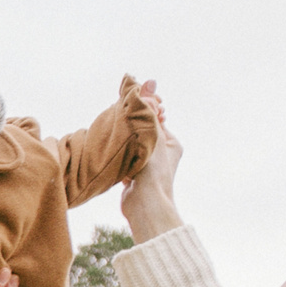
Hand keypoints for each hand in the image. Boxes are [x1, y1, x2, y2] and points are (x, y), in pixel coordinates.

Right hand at [119, 77, 183, 241]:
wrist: (145, 204)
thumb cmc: (153, 171)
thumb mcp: (152, 134)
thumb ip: (147, 110)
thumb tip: (148, 82)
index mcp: (173, 143)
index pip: (155, 119)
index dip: (143, 110)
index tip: (130, 103)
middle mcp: (163, 154)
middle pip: (142, 132)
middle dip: (131, 127)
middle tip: (120, 120)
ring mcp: (148, 166)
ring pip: (132, 146)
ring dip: (123, 143)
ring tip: (115, 137)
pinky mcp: (134, 177)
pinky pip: (124, 160)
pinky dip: (118, 157)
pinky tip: (112, 155)